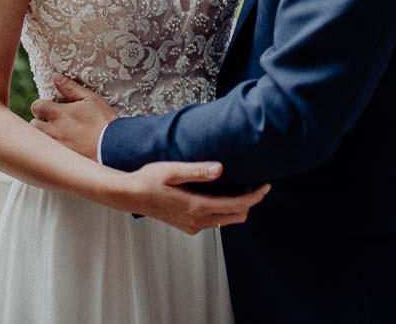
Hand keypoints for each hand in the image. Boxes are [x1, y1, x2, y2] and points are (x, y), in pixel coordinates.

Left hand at [31, 74, 116, 158]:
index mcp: (58, 114)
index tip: (53, 108)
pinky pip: (48, 154)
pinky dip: (53, 150)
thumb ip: (70, 88)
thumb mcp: (91, 99)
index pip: (36, 106)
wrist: (115, 149)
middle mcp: (52, 131)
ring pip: (39, 140)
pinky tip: (65, 149)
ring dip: (45, 136)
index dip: (43, 106)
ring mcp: (55, 147)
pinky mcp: (60, 160)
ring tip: (59, 136)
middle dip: (41, 122)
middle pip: (34, 124)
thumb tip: (55, 77)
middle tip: (55, 123)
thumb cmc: (104, 122)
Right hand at [118, 161, 271, 234]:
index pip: (236, 205)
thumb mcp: (172, 170)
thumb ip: (197, 171)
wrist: (131, 195)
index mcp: (197, 206)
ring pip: (226, 221)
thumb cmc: (149, 180)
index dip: (254, 196)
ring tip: (241, 188)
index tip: (265, 186)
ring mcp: (193, 225)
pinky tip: (220, 196)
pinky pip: (214, 222)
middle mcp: (198, 220)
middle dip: (250, 202)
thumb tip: (220, 169)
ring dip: (238, 207)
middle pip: (236, 216)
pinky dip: (224, 211)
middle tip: (256, 186)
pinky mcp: (188, 226)